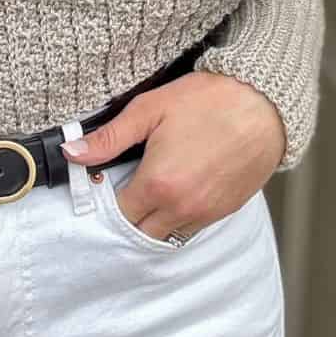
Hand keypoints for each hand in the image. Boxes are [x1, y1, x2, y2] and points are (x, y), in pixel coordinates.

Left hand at [60, 72, 285, 241]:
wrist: (264, 104)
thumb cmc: (207, 101)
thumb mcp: (150, 109)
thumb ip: (109, 137)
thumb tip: (72, 153)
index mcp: (158, 184)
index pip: (118, 215)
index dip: (106, 202)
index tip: (105, 183)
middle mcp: (181, 208)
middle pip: (141, 233)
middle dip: (128, 217)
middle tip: (124, 189)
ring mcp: (206, 214)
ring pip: (167, 235)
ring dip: (153, 221)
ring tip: (148, 191)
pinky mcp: (225, 212)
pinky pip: (192, 229)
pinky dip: (177, 219)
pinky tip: (175, 193)